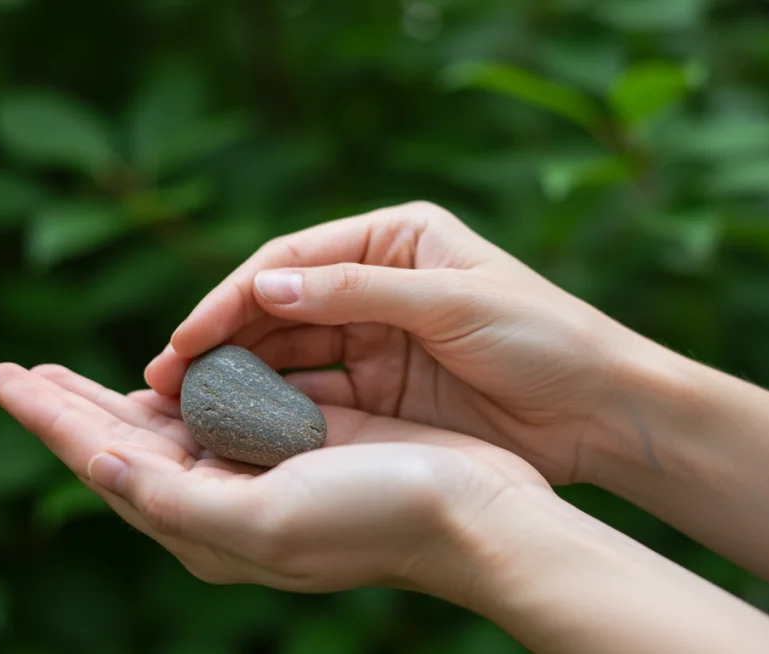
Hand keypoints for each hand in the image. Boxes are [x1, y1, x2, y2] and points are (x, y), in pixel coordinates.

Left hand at [0, 362, 547, 593]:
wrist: (478, 515)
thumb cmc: (378, 520)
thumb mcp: (266, 522)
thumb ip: (175, 501)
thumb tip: (95, 469)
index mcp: (204, 524)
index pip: (102, 463)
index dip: (48, 420)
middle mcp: (221, 499)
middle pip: (119, 445)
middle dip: (63, 407)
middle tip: (8, 372)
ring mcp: (257, 469)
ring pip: (162, 427)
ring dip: (112, 398)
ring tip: (62, 375)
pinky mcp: (295, 440)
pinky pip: (219, 407)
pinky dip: (181, 387)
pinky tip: (162, 373)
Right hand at [145, 201, 646, 483]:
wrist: (603, 411)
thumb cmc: (543, 338)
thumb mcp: (451, 303)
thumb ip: (355, 292)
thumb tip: (265, 285)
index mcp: (394, 237)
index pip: (292, 260)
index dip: (234, 298)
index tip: (187, 337)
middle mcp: (377, 282)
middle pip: (280, 307)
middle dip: (223, 339)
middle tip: (165, 377)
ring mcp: (378, 338)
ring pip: (291, 354)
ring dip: (241, 376)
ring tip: (187, 405)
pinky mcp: (385, 390)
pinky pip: (317, 394)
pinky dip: (278, 407)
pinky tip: (238, 425)